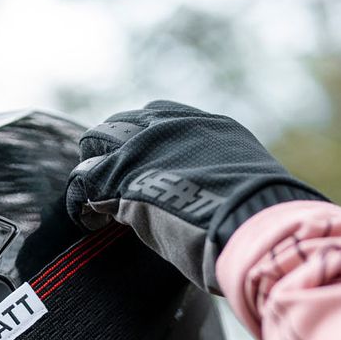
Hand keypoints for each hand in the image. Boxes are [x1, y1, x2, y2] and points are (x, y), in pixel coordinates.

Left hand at [65, 100, 326, 292]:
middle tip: (105, 179)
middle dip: (110, 149)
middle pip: (123, 124)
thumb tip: (233, 211)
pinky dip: (80, 202)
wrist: (251, 221)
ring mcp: (142, 147)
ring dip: (91, 169)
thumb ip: (228, 186)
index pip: (161, 118)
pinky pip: (83, 181)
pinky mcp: (119, 176)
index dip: (144, 140)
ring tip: (90, 197)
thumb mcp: (248, 187)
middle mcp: (171, 126)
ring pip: (96, 142)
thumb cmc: (261, 218)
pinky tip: (87, 222)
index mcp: (206, 126)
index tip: (141, 163)